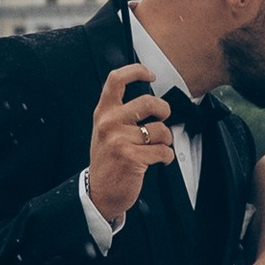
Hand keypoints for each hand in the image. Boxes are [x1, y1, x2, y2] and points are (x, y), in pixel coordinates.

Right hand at [86, 66, 172, 227]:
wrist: (98, 193)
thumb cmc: (107, 161)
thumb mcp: (105, 131)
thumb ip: (120, 113)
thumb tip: (150, 99)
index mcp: (103, 113)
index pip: (116, 80)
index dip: (137, 71)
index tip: (150, 75)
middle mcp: (109, 123)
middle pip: (149, 102)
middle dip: (164, 110)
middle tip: (163, 118)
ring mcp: (119, 140)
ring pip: (160, 130)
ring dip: (166, 140)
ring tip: (158, 147)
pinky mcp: (132, 158)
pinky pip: (163, 151)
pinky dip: (166, 157)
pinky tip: (158, 161)